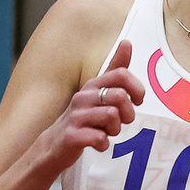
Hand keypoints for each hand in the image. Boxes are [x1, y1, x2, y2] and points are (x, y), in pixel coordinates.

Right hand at [38, 40, 143, 170]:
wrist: (52, 147)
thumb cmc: (81, 120)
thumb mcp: (97, 93)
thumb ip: (114, 71)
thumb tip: (127, 42)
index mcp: (92, 85)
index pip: (121, 74)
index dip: (136, 88)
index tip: (137, 101)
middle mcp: (83, 97)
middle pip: (120, 96)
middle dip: (128, 114)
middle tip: (120, 123)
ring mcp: (76, 116)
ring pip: (112, 116)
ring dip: (115, 130)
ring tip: (106, 133)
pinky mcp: (71, 136)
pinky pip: (100, 138)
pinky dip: (103, 144)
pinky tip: (97, 144)